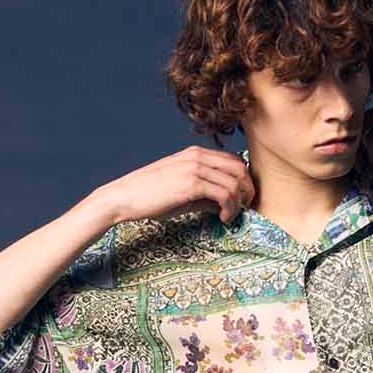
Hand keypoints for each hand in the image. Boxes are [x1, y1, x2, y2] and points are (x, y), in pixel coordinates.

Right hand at [95, 146, 255, 226]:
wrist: (125, 197)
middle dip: (247, 191)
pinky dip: (229, 208)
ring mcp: (195, 168)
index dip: (243, 181)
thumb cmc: (150, 197)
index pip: (233, 160)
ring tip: (229, 217)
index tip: (242, 200)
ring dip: (238, 203)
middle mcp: (198, 156)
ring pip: (235, 181)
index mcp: (196, 154)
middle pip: (240, 168)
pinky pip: (224, 193)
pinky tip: (222, 218)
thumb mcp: (182, 192)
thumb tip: (226, 205)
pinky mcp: (191, 183)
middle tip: (244, 210)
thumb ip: (205, 195)